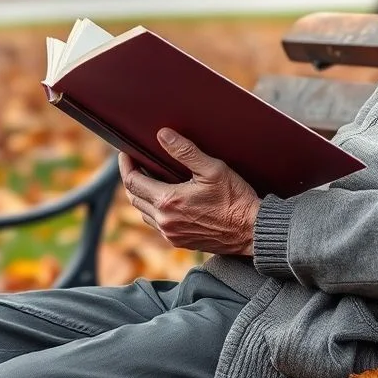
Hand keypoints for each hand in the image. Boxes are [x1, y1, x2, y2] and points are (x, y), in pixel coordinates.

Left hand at [118, 128, 260, 255]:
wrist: (252, 231)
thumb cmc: (236, 199)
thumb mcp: (212, 169)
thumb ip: (185, 151)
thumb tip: (163, 135)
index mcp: (169, 201)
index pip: (133, 182)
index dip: (126, 165)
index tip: (126, 154)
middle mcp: (165, 221)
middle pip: (134, 198)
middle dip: (132, 179)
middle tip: (136, 163)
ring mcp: (171, 234)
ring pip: (144, 213)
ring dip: (142, 196)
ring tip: (149, 179)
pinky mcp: (179, 242)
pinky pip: (157, 224)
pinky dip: (154, 210)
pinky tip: (165, 200)